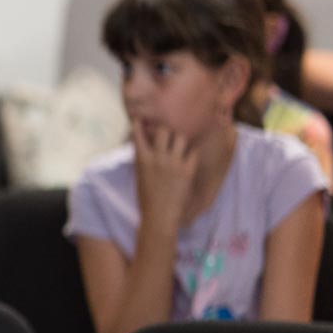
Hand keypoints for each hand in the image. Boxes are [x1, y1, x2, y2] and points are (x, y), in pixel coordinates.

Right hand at [133, 119, 199, 233]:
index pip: (139, 133)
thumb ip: (143, 159)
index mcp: (142, 159)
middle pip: (164, 130)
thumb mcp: (139, 176)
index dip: (140, 123)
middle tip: (170, 129)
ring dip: (181, 138)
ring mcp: (173, 163)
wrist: (159, 215)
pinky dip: (193, 151)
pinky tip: (192, 153)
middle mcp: (158, 157)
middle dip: (167, 127)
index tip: (141, 117)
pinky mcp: (187, 170)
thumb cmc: (146, 198)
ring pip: (181, 137)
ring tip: (182, 142)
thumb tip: (145, 146)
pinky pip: (193, 151)